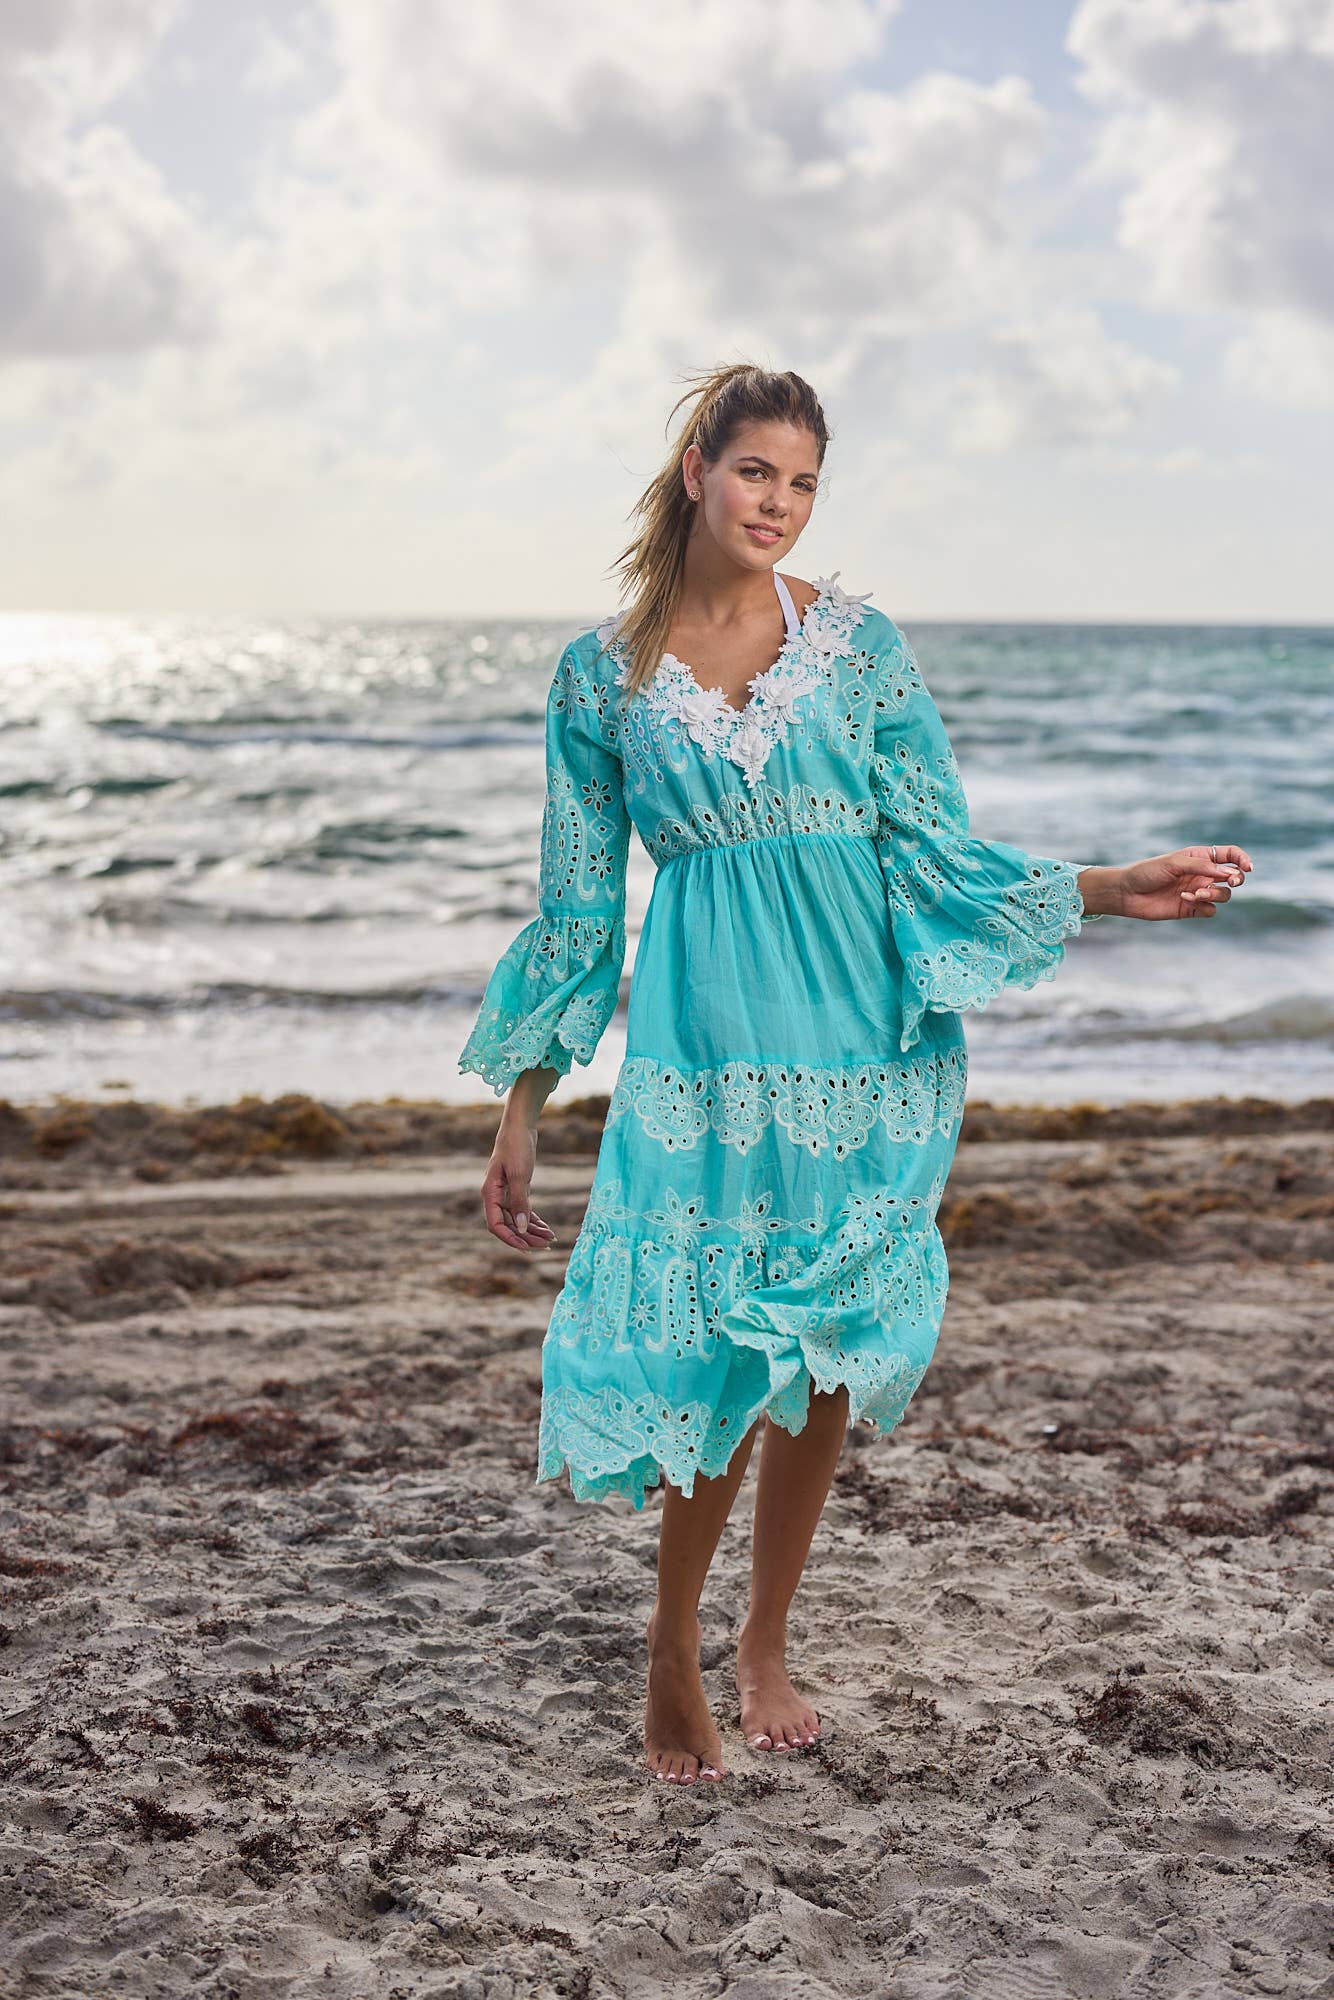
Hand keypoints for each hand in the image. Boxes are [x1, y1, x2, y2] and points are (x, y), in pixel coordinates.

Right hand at [481, 1119, 557, 1253]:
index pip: (495, 1225)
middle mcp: (494, 1196)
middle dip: (526, 1237)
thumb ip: (519, 1202)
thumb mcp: (520, 1174)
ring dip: (532, 1230)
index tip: (527, 1248)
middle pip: (508, 1225)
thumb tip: (521, 1228)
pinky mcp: (516, 1188)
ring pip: (516, 1219)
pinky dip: (534, 1219)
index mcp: (489, 1193)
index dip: (511, 1239)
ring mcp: (504, 1192)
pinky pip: (522, 1210)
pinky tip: (546, 1228)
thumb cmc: (516, 1146)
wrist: (520, 1126)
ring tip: (550, 1239)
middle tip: (546, 1245)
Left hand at [1114, 845, 1253, 920]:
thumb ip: (1202, 866)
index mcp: (1200, 857)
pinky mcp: (1192, 909)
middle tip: (1230, 881)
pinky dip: (1203, 905)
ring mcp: (1198, 892)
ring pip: (1224, 895)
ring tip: (1196, 893)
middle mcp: (1202, 874)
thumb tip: (1228, 872)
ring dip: (1215, 894)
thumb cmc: (1148, 872)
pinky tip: (1185, 900)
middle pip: (1233, 877)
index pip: (1230, 856)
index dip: (1243, 860)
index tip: (1248, 868)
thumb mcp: (1175, 863)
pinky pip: (1210, 910)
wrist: (1127, 893)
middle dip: (1236, 879)